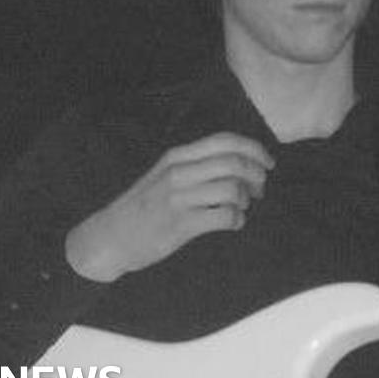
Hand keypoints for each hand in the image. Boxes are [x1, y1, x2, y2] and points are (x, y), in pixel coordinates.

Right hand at [66, 132, 273, 281]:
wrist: (110, 237)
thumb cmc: (145, 206)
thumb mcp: (166, 174)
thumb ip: (197, 165)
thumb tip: (242, 164)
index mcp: (178, 156)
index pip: (225, 141)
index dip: (254, 149)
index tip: (268, 163)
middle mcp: (179, 172)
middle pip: (234, 163)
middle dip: (257, 176)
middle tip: (259, 191)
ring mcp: (179, 198)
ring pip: (233, 189)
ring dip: (245, 200)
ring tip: (240, 208)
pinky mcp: (181, 225)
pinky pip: (224, 217)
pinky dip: (237, 220)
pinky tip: (232, 223)